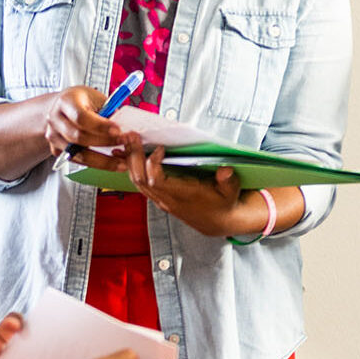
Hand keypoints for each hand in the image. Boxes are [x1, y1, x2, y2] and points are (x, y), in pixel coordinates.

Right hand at [43, 86, 127, 171]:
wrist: (61, 107)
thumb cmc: (82, 101)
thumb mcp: (96, 98)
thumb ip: (109, 112)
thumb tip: (126, 129)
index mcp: (66, 101)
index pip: (81, 117)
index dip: (100, 127)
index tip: (118, 131)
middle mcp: (55, 119)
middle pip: (78, 137)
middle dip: (104, 143)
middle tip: (124, 144)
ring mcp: (53, 136)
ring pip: (78, 154)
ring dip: (102, 160)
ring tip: (121, 163)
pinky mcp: (56, 150)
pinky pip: (77, 160)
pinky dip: (95, 164)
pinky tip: (110, 163)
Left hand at [121, 132, 246, 235]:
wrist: (218, 222)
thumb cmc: (223, 203)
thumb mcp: (231, 191)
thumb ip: (228, 180)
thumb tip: (225, 171)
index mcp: (184, 197)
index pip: (158, 182)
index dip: (154, 164)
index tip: (160, 148)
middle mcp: (168, 200)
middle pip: (141, 179)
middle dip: (134, 156)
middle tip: (132, 136)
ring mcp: (161, 200)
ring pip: (137, 182)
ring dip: (130, 160)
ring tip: (128, 141)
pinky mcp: (158, 198)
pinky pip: (140, 184)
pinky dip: (132, 168)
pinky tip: (129, 154)